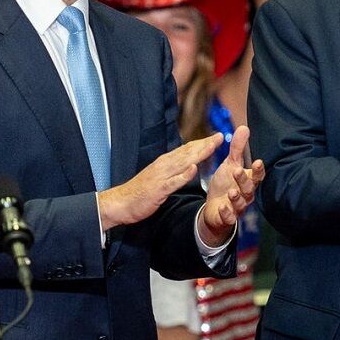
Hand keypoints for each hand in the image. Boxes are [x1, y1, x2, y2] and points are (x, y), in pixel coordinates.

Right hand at [98, 133, 223, 229]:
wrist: (120, 203)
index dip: (202, 143)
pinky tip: (194, 169)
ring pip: (183, 163)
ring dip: (198, 154)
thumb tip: (187, 164)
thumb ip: (172, 170)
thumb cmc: (139, 192)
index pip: (186, 150)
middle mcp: (164, 165)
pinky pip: (173, 182)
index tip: (216, 137)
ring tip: (212, 146)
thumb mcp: (158, 177)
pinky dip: (183, 175)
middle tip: (220, 136)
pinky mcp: (158, 190)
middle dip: (205, 144)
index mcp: (164, 162)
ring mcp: (161, 177)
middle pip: (188, 152)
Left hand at [199, 126, 265, 245]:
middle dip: (244, 180)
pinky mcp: (227, 217)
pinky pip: (230, 217)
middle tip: (237, 171)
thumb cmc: (226, 183)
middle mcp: (246, 195)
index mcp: (248, 181)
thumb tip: (244, 127)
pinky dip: (227, 213)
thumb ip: (238, 148)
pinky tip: (222, 206)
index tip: (258, 161)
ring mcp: (237, 207)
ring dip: (237, 197)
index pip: (257, 175)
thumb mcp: (230, 164)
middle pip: (249, 188)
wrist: (214, 208)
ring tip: (231, 191)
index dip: (258, 170)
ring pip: (241, 203)